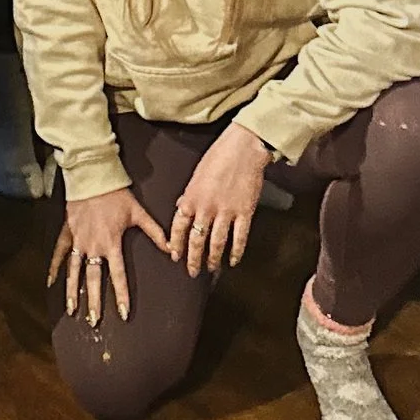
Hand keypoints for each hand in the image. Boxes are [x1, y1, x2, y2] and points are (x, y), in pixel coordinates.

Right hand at [48, 186, 164, 324]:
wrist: (92, 177)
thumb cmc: (116, 194)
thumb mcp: (138, 213)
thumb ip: (155, 232)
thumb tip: (171, 249)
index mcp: (111, 244)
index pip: (117, 276)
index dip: (120, 296)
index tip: (123, 314)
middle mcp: (93, 247)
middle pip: (93, 280)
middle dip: (94, 302)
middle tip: (94, 322)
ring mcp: (78, 241)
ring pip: (74, 272)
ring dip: (73, 292)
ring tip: (72, 310)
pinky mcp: (68, 233)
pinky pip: (59, 253)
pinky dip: (54, 267)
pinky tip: (50, 282)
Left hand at [164, 123, 271, 276]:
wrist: (243, 148)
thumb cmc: (218, 156)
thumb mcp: (196, 175)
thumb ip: (189, 194)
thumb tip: (181, 207)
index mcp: (191, 197)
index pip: (179, 227)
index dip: (176, 244)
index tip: (175, 256)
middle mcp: (207, 208)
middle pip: (197, 240)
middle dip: (193, 258)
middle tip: (192, 271)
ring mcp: (226, 212)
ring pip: (217, 243)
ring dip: (213, 259)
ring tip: (212, 268)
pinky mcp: (245, 213)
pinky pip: (239, 238)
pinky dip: (236, 252)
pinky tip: (234, 260)